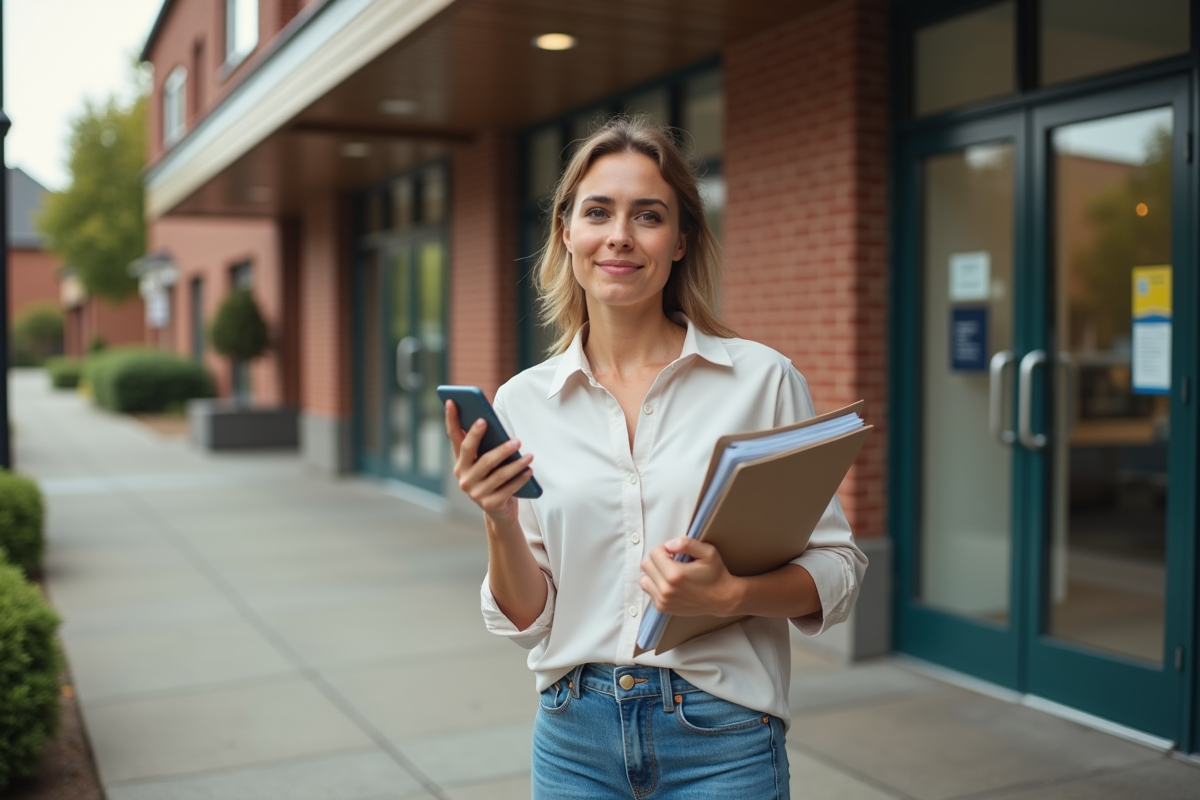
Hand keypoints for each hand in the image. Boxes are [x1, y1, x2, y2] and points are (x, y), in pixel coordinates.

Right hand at [445, 400, 533, 523]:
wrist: (499, 511)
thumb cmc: (495, 477)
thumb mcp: (488, 461)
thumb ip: (487, 445)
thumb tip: (494, 422)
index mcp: (461, 461)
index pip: (454, 436)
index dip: (451, 419)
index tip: (451, 401)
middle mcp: (463, 476)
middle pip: (472, 453)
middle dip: (486, 440)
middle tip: (509, 435)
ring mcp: (474, 492)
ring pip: (496, 474)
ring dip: (515, 463)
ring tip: (529, 454)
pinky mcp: (489, 504)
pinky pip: (507, 489)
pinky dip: (520, 479)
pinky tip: (529, 470)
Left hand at [639, 538, 740, 616]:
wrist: (722, 599)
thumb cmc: (716, 574)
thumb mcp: (708, 552)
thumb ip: (687, 544)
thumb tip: (669, 545)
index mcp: (674, 574)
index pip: (653, 553)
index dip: (664, 550)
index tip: (675, 554)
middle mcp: (666, 589)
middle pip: (646, 565)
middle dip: (658, 561)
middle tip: (673, 563)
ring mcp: (663, 600)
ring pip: (644, 579)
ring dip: (654, 574)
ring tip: (669, 574)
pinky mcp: (663, 608)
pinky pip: (649, 591)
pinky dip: (656, 586)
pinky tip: (670, 585)